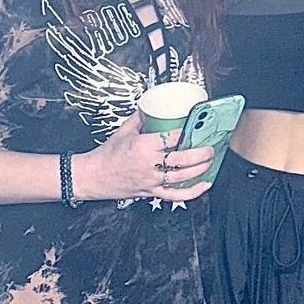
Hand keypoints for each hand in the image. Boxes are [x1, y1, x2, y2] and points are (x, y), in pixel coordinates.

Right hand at [75, 111, 212, 202]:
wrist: (93, 176)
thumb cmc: (106, 155)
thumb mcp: (123, 131)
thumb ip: (140, 119)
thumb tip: (150, 107)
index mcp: (142, 146)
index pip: (170, 137)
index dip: (186, 133)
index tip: (196, 128)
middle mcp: (148, 164)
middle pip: (181, 159)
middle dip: (200, 153)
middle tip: (210, 147)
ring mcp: (151, 180)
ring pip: (181, 177)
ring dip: (200, 170)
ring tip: (210, 161)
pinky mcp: (151, 192)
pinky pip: (175, 195)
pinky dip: (192, 192)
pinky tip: (203, 185)